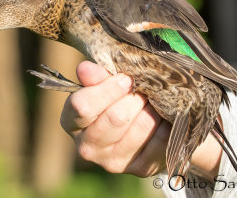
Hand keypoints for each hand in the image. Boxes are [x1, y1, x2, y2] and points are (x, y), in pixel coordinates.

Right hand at [61, 61, 221, 178]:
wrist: (136, 128)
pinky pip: (160, 140)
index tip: (125, 78)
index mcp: (71, 122)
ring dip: (152, 107)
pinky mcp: (140, 169)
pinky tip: (163, 116)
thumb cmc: (114, 99)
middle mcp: (88, 147)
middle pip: (115, 117)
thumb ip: (95, 77)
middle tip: (144, 88)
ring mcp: (113, 162)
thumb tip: (85, 68)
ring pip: (141, 126)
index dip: (107, 89)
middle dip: (134, 97)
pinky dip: (165, 123)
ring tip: (153, 100)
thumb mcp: (102, 85)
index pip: (82, 106)